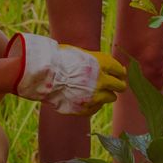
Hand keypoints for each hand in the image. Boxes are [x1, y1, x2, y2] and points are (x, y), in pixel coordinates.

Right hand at [6, 33, 126, 115]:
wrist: (42, 75)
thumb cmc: (58, 60)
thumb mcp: (80, 53)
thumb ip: (96, 61)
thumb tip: (111, 67)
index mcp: (103, 64)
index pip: (120, 71)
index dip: (120, 73)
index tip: (118, 75)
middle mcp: (102, 80)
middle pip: (120, 86)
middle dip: (117, 85)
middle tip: (113, 86)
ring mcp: (95, 96)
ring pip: (111, 98)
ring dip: (105, 95)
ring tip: (95, 91)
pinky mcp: (85, 108)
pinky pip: (96, 108)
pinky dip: (93, 104)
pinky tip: (84, 98)